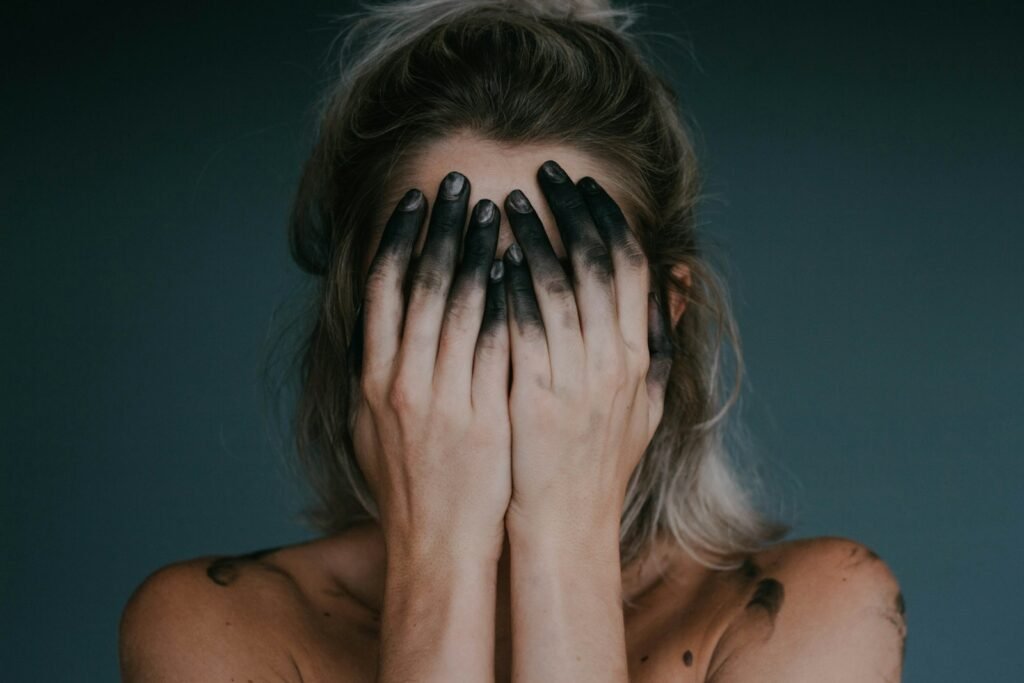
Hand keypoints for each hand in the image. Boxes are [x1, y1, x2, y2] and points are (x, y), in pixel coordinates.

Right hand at [349, 171, 511, 561]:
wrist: (437, 545)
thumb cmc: (408, 485)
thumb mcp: (371, 426)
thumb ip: (375, 372)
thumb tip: (376, 325)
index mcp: (374, 379)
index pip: (382, 290)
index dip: (398, 238)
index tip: (415, 201)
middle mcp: (402, 381)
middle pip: (422, 284)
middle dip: (442, 227)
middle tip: (459, 183)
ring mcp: (444, 398)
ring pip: (461, 305)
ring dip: (478, 250)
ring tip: (497, 210)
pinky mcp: (484, 415)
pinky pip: (498, 344)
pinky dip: (508, 301)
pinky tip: (523, 268)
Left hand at [500, 160, 673, 535]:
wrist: (567, 524)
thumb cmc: (601, 463)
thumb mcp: (648, 402)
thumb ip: (661, 337)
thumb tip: (677, 276)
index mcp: (639, 357)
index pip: (632, 267)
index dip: (609, 219)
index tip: (585, 187)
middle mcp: (615, 361)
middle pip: (598, 264)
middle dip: (572, 210)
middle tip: (546, 173)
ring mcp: (576, 380)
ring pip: (558, 287)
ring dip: (533, 238)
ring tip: (509, 204)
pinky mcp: (534, 397)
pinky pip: (522, 329)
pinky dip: (508, 288)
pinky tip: (489, 260)